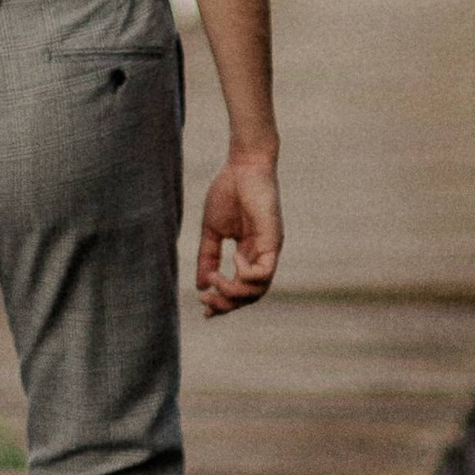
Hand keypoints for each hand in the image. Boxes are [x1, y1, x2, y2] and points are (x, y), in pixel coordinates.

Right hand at [195, 154, 281, 313]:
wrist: (243, 166)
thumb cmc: (229, 192)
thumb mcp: (212, 230)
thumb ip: (208, 257)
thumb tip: (200, 285)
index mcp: (248, 255)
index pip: (240, 289)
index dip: (223, 303)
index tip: (203, 308)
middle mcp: (261, 257)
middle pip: (250, 296)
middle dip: (226, 304)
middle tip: (205, 300)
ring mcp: (269, 251)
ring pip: (258, 290)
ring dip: (233, 291)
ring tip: (216, 278)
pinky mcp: (273, 241)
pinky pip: (264, 273)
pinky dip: (245, 272)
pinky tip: (233, 256)